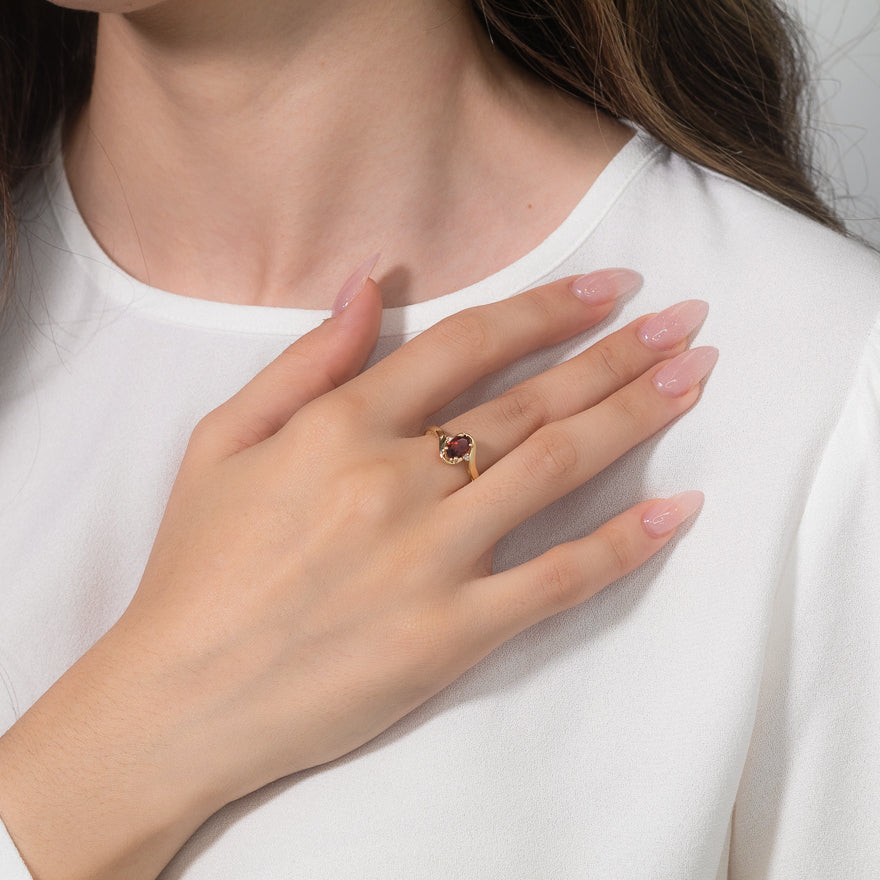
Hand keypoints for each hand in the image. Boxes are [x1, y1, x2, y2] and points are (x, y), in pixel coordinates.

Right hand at [0, 265, 714, 879]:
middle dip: (619, 353)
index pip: (470, 344)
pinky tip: (678, 508)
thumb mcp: (222, 440)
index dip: (549, 308)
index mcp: (343, 427)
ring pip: (557, 470)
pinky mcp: (453, 634)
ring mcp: (432, 559)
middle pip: (533, 400)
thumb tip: (368, 283)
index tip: (608, 287)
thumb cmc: (196, 567)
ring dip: (636, 416)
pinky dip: (624, 542)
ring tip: (694, 379)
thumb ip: (305, 361)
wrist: (183, 697)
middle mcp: (398, 481)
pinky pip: (557, 579)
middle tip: (684, 323)